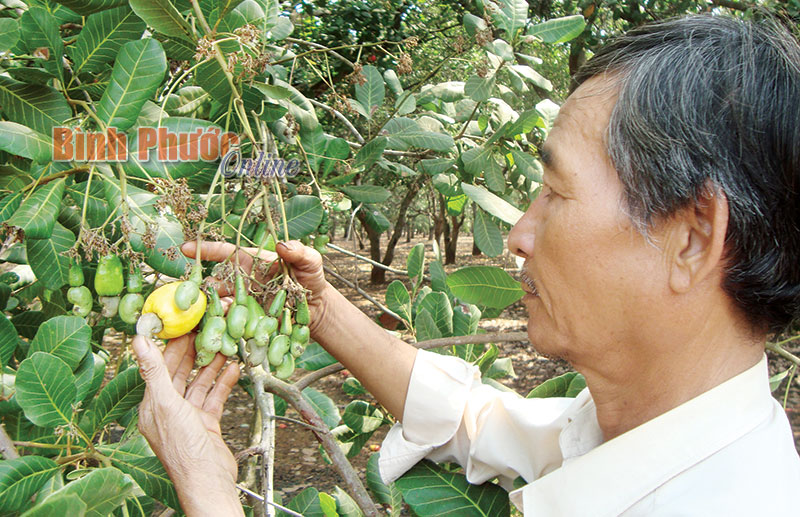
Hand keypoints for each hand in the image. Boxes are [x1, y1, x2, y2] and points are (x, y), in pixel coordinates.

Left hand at [132, 333, 243, 515]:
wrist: (208, 480)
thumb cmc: (184, 447)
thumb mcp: (166, 404)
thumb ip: (154, 371)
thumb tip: (138, 340)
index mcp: (152, 405)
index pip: (160, 368)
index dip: (171, 346)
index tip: (182, 327)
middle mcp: (168, 410)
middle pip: (180, 374)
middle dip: (192, 353)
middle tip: (205, 332)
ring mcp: (188, 417)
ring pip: (199, 384)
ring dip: (210, 366)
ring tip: (223, 347)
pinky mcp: (206, 424)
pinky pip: (214, 398)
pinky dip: (223, 383)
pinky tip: (233, 370)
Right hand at [181, 240, 330, 334]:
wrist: (318, 310)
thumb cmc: (311, 280)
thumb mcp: (311, 262)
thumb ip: (300, 252)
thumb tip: (282, 245)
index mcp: (252, 262)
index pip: (226, 253)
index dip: (206, 250)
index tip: (186, 249)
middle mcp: (243, 281)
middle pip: (216, 280)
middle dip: (201, 285)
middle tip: (192, 291)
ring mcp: (244, 302)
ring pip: (220, 303)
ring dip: (211, 307)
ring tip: (210, 312)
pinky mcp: (248, 321)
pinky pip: (231, 322)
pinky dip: (223, 325)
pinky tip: (222, 329)